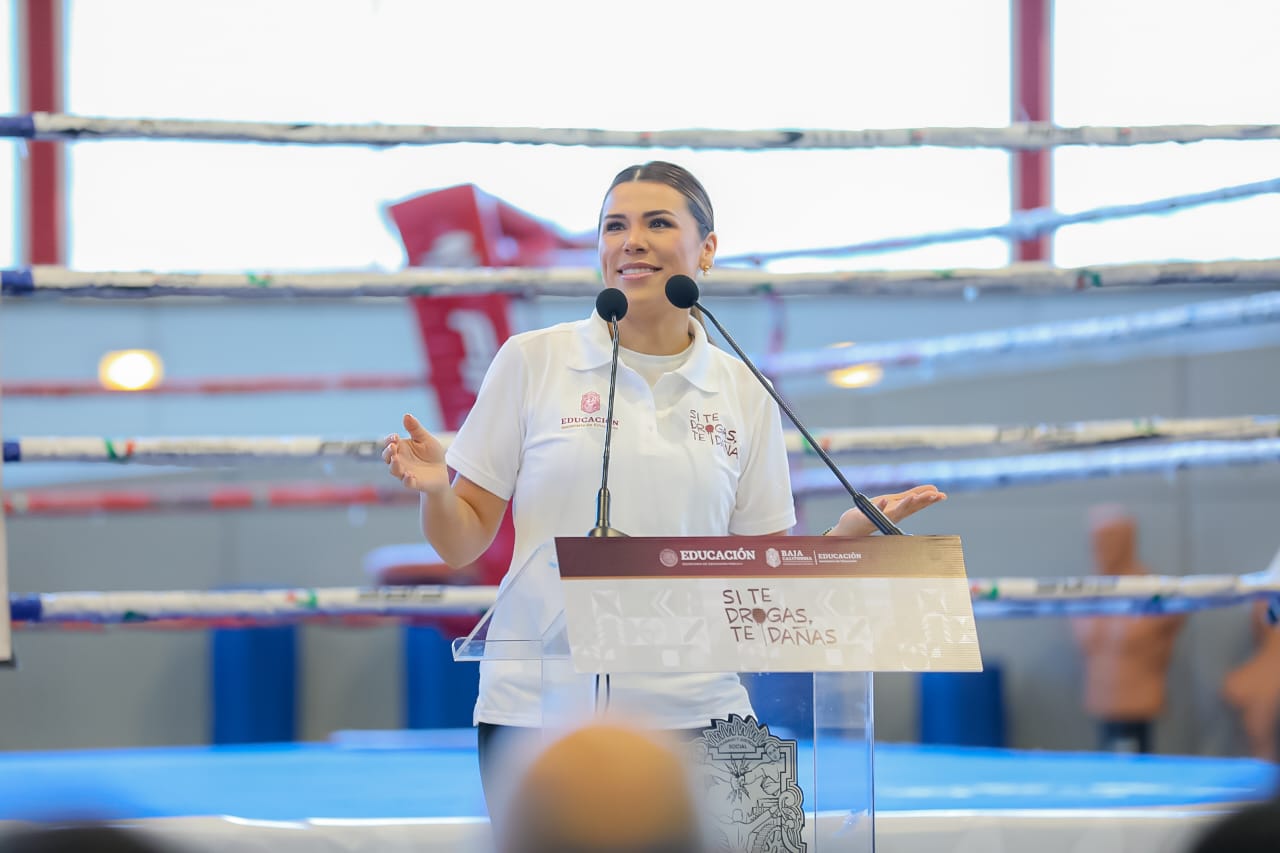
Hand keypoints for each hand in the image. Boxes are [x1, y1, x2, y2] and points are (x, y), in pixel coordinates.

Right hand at [382, 413, 449, 494]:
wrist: (442, 472)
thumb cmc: (431, 455)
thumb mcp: (425, 439)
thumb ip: (415, 429)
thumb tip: (406, 415)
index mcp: (401, 448)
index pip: (389, 442)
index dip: (389, 440)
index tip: (395, 437)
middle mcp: (399, 460)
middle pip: (387, 456)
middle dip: (388, 451)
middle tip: (392, 446)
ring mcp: (405, 472)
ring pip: (394, 470)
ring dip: (394, 465)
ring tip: (396, 460)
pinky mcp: (414, 482)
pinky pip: (407, 483)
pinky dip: (407, 480)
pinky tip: (409, 476)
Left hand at [828, 484, 946, 536]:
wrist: (855, 524)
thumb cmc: (876, 511)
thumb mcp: (896, 501)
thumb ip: (911, 495)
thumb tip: (932, 489)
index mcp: (901, 510)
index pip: (919, 505)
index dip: (930, 500)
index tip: (942, 495)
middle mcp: (895, 515)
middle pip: (911, 508)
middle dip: (923, 501)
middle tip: (935, 496)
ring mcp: (883, 516)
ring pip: (897, 511)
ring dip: (905, 504)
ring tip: (913, 497)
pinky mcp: (870, 516)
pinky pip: (876, 511)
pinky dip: (881, 506)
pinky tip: (885, 499)